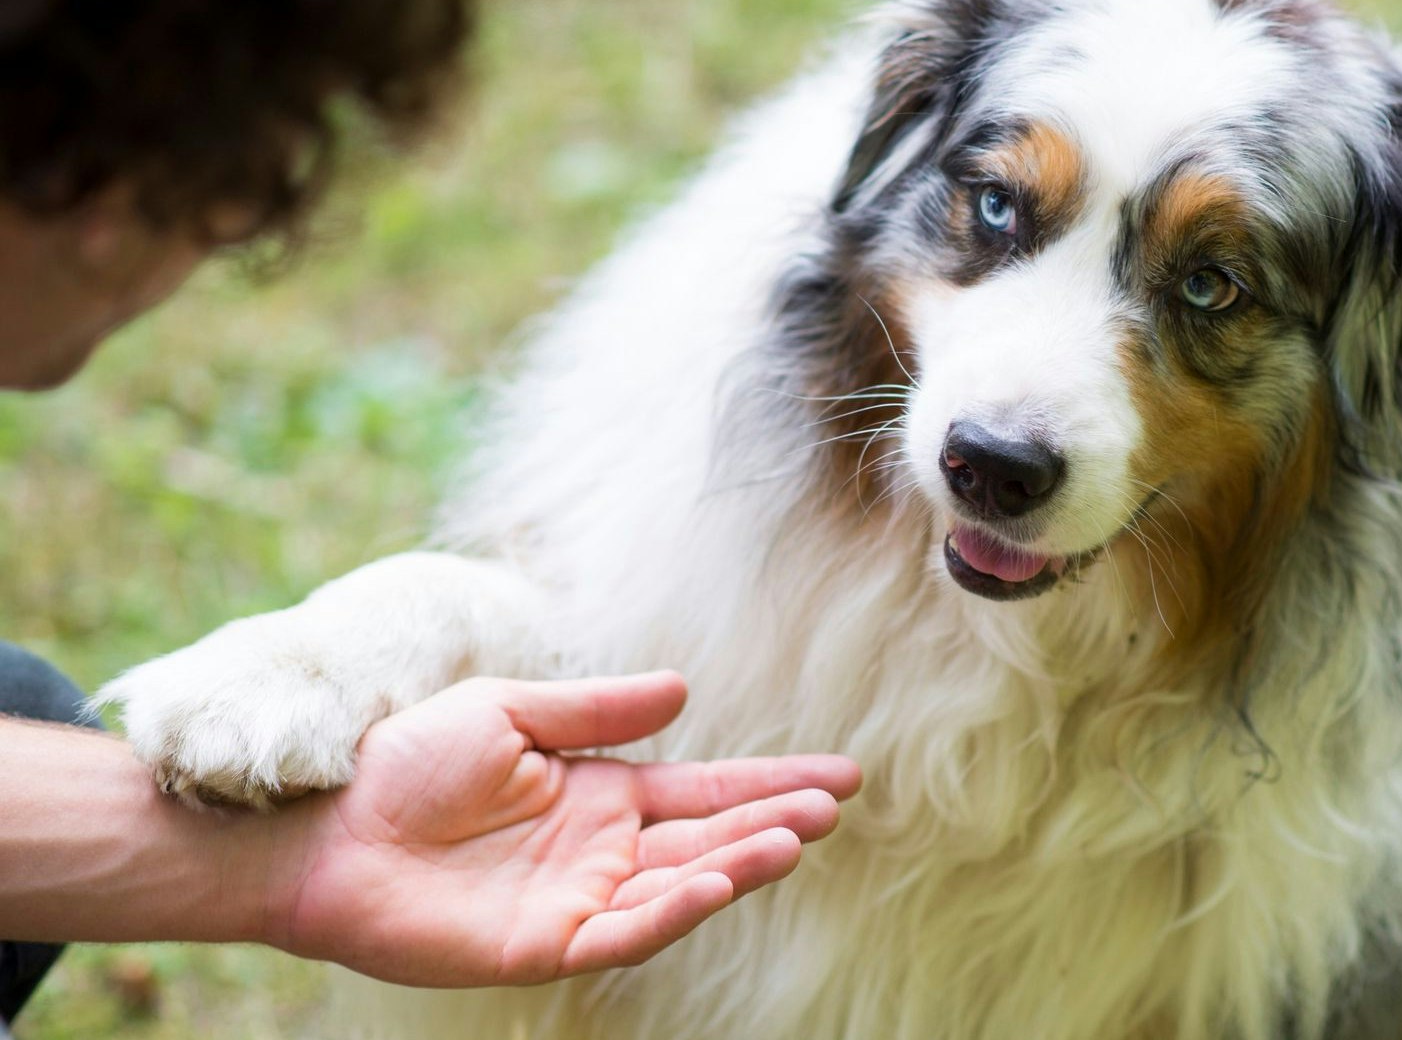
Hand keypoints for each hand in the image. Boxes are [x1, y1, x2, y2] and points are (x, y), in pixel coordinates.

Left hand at [262, 672, 858, 986]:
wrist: (323, 824)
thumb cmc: (405, 764)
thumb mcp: (508, 713)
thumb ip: (595, 710)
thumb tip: (683, 693)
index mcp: (601, 795)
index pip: (706, 792)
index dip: (770, 784)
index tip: (840, 776)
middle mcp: (602, 853)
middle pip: (707, 840)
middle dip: (771, 824)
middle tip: (830, 808)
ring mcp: (577, 902)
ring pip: (679, 888)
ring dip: (738, 866)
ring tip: (792, 839)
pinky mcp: (542, 945)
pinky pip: (623, 933)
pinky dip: (673, 911)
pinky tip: (713, 882)